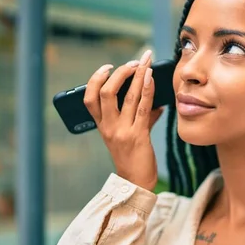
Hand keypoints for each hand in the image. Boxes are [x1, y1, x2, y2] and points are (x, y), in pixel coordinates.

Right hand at [84, 50, 162, 190]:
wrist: (137, 183)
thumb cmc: (134, 158)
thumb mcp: (129, 135)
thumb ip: (140, 117)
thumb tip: (156, 103)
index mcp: (102, 126)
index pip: (89, 98)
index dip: (95, 79)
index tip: (107, 67)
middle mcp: (109, 127)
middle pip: (105, 93)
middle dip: (120, 72)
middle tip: (134, 61)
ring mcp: (122, 131)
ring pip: (126, 97)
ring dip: (137, 76)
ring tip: (145, 62)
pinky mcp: (138, 135)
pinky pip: (142, 108)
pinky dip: (147, 89)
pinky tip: (151, 78)